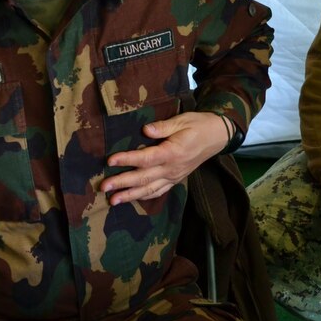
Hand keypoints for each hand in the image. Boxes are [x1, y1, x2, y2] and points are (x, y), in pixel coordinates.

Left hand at [101, 111, 227, 204]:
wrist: (217, 137)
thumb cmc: (198, 125)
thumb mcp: (182, 120)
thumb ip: (163, 127)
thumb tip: (146, 129)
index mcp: (172, 152)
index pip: (146, 158)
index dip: (127, 160)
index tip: (110, 161)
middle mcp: (172, 168)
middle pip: (143, 178)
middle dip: (122, 183)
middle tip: (104, 187)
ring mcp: (174, 176)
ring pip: (149, 189)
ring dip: (130, 196)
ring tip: (113, 201)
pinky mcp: (176, 179)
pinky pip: (159, 191)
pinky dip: (145, 196)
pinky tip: (132, 199)